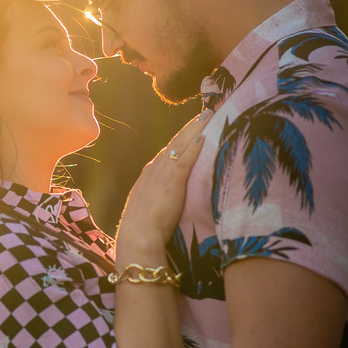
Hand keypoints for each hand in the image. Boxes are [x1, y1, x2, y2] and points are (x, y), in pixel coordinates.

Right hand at [116, 109, 211, 250]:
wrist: (138, 235)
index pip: (169, 151)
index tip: (193, 128)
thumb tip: (166, 197)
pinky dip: (193, 145)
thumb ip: (158, 196)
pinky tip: (203, 135)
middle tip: (206, 112)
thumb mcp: (149, 206)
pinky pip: (185, 158)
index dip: (182, 138)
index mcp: (149, 174)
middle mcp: (155, 168)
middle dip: (191, 127)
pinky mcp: (171, 180)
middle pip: (176, 142)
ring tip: (209, 115)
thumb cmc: (143, 228)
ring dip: (195, 128)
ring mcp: (162, 172)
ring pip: (181, 144)